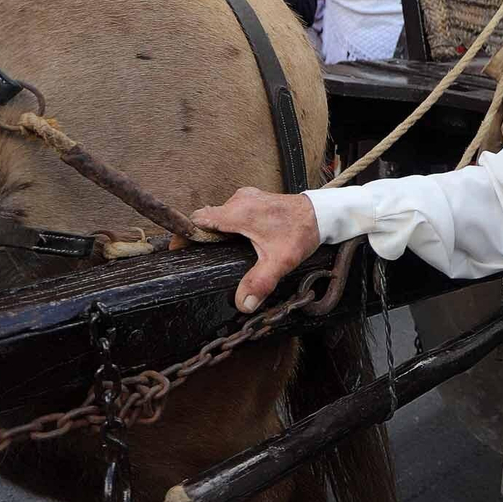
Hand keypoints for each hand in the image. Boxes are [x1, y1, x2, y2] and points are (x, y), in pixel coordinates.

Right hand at [190, 187, 320, 311]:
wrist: (323, 214)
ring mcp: (247, 197)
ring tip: (216, 254)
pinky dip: (228, 225)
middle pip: (207, 219)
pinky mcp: (255, 199)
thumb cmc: (301, 232)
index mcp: (238, 212)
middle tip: (199, 259)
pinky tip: (234, 243)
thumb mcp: (280, 261)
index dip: (185, 234)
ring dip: (216, 232)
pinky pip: (231, 212)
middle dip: (201, 237)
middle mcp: (239, 200)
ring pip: (220, 215)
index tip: (179, 251)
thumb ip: (260, 282)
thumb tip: (243, 304)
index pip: (198, 219)